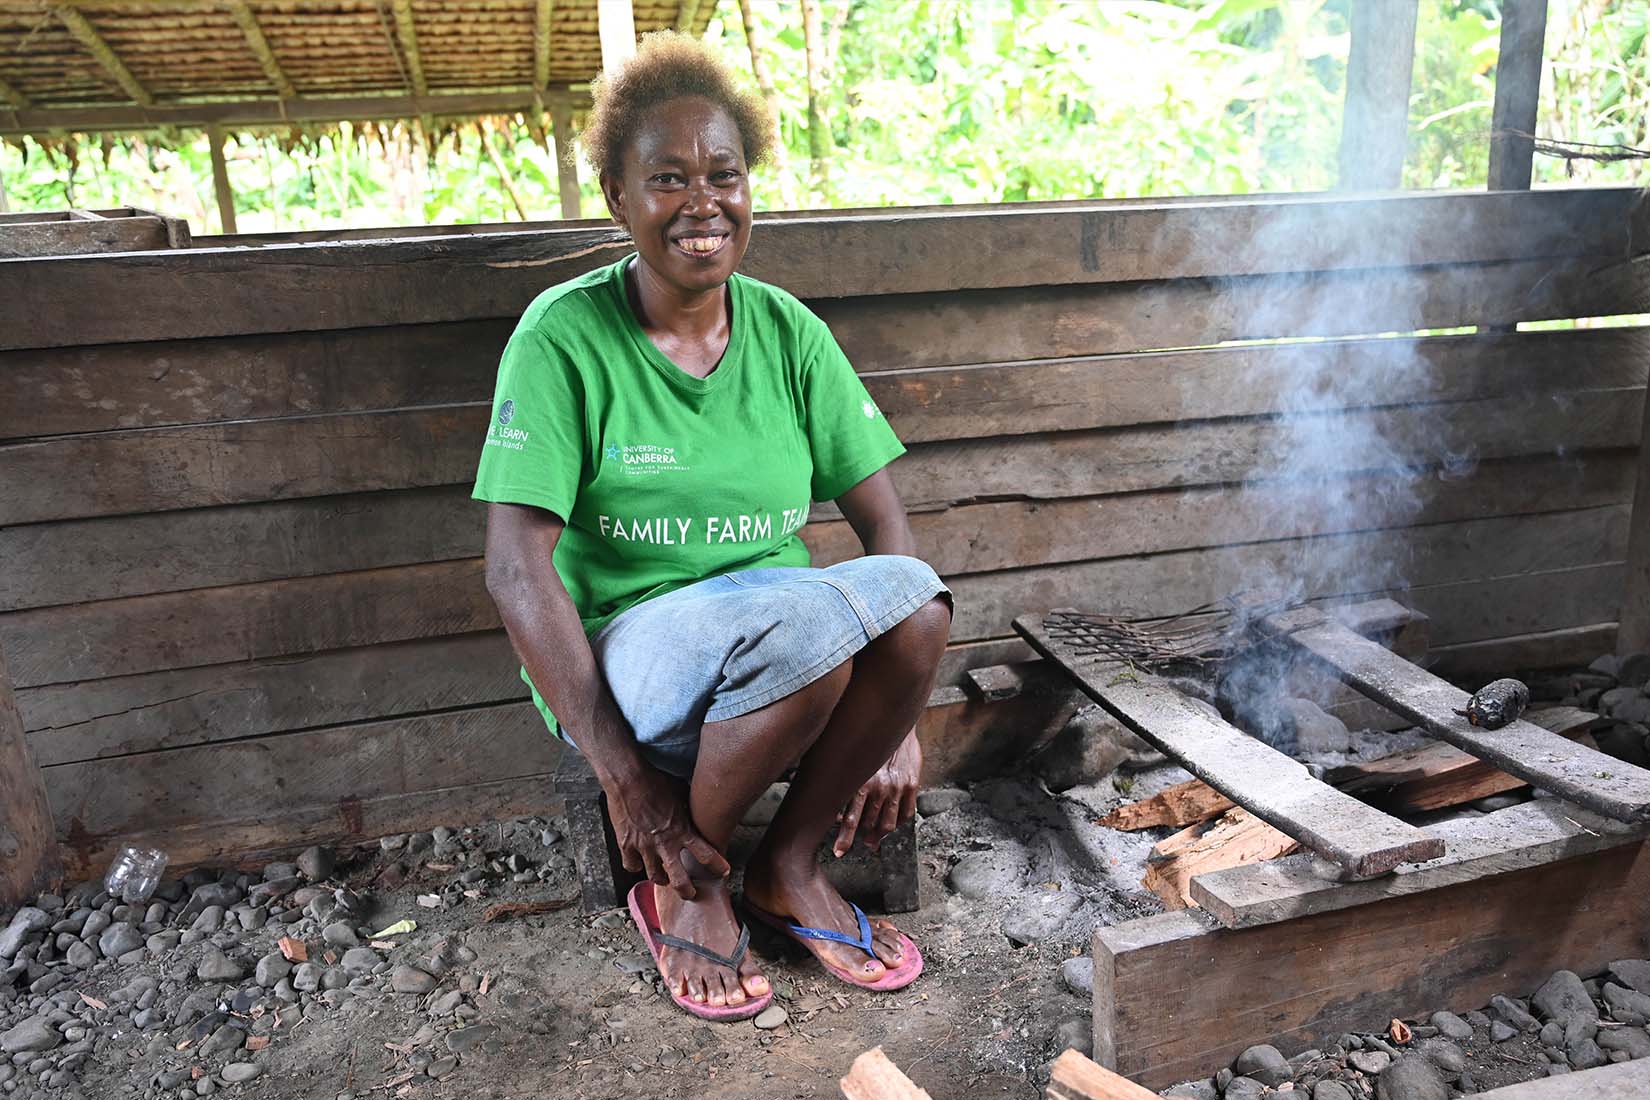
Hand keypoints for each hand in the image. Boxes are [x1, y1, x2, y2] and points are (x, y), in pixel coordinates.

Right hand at [604, 766, 729, 898]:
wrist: (628, 779)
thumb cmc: (655, 781)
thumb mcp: (681, 794)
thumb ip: (688, 807)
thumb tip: (700, 805)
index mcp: (682, 830)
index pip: (706, 854)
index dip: (717, 866)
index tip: (723, 871)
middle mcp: (665, 843)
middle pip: (679, 879)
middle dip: (687, 891)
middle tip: (690, 894)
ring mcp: (645, 846)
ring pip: (655, 876)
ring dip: (661, 879)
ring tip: (663, 879)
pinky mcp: (626, 845)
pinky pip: (632, 866)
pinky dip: (635, 866)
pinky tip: (638, 863)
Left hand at [834, 730, 921, 855]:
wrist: (893, 720)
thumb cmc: (865, 738)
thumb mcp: (848, 758)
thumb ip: (844, 784)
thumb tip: (835, 807)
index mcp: (861, 782)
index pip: (851, 819)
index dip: (845, 838)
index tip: (840, 851)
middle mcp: (880, 788)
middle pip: (870, 825)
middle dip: (864, 837)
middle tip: (862, 843)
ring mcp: (898, 788)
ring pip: (889, 823)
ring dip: (880, 834)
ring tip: (874, 839)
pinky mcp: (911, 784)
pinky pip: (907, 813)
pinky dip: (899, 821)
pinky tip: (892, 822)